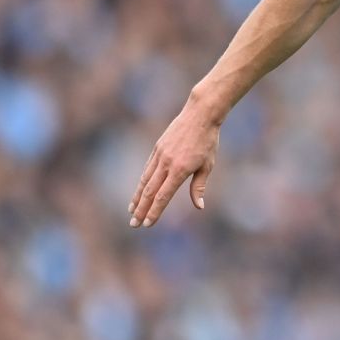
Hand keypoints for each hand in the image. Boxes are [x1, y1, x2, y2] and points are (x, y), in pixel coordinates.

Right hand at [128, 98, 220, 227]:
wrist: (199, 115)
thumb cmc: (207, 141)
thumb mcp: (208, 165)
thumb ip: (199, 187)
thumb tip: (199, 206)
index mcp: (180, 170)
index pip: (163, 196)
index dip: (154, 211)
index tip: (147, 224)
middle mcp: (166, 163)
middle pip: (150, 191)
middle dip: (141, 209)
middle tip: (133, 224)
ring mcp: (159, 155)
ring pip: (145, 180)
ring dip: (137, 197)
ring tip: (131, 210)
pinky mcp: (157, 148)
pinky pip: (147, 169)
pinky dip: (142, 182)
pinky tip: (140, 191)